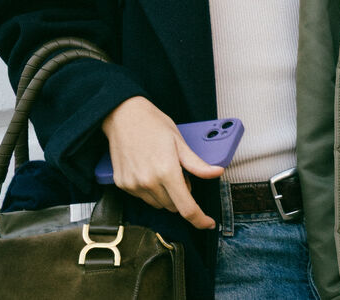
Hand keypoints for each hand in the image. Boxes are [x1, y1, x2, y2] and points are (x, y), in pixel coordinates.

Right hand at [100, 96, 222, 227]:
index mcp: (166, 172)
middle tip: (180, 174)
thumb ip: (198, 164)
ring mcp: (133, 185)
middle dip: (182, 196)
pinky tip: (149, 171)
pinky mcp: (122, 185)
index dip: (199, 219)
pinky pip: (143, 198)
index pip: (186, 208)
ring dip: (166, 195)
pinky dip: (151, 191)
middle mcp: (148, 182)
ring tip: (163, 170)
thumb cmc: (153, 125)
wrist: (123, 116)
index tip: (208, 223)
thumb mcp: (180, 142)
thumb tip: (217, 173)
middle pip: (173, 207)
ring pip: (158, 204)